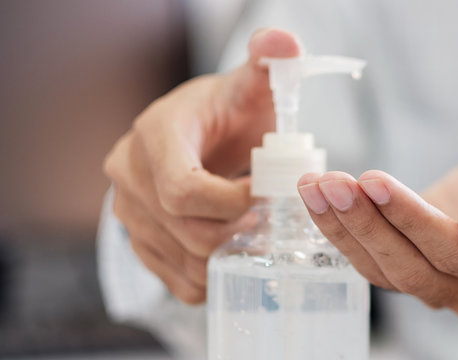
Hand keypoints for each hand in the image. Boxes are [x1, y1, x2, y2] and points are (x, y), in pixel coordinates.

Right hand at [103, 28, 299, 303]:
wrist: (204, 134)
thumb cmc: (231, 111)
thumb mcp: (252, 85)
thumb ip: (268, 62)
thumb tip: (282, 44)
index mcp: (155, 134)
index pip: (183, 190)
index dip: (231, 202)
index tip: (265, 193)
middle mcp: (129, 174)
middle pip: (186, 230)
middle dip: (236, 230)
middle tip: (267, 217)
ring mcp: (128, 211)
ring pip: (182, 258)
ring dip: (227, 255)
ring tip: (254, 231)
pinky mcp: (139, 240)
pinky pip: (173, 279)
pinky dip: (208, 277)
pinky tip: (231, 254)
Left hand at [297, 134, 457, 323]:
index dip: (413, 220)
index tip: (375, 181)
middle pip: (413, 270)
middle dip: (367, 226)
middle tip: (332, 183)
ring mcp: (447, 289)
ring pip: (386, 271)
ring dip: (345, 229)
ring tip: (314, 186)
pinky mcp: (418, 271)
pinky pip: (376, 262)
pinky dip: (344, 232)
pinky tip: (320, 199)